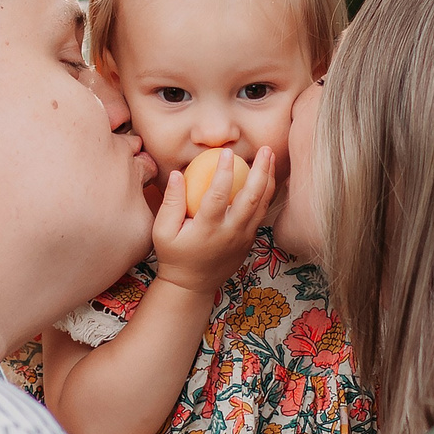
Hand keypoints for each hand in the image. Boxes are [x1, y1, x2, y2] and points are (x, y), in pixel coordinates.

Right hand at [151, 147, 276, 298]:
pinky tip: (268, 177)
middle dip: (261, 170)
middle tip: (265, 148)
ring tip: (271, 156)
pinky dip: (267, 193)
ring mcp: (244, 237)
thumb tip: (177, 173)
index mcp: (207, 228)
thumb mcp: (162, 231)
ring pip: (262, 204)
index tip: (226, 152)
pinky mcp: (250, 240)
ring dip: (269, 178)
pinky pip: (262, 213)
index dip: (223, 173)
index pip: (217, 196)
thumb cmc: (174, 255)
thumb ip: (170, 202)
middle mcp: (230, 232)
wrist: (192, 285)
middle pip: (252, 197)